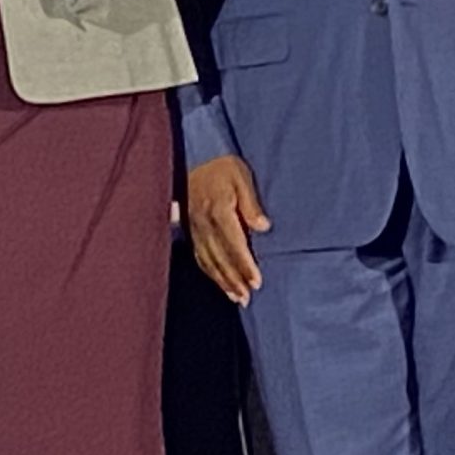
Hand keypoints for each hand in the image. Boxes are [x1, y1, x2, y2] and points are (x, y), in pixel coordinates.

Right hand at [185, 155, 271, 303]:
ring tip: (238, 298)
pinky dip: (210, 272)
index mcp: (218, 209)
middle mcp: (204, 222)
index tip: (257, 281)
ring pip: (208, 260)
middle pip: (220, 257)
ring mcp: (195, 227)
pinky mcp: (190, 229)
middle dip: (234, 279)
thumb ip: (251, 203)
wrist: (193, 156)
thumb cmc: (222, 166)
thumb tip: (263, 227)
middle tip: (248, 297)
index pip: (233, 243)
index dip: (245, 264)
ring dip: (223, 281)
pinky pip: (199, 255)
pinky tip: (220, 283)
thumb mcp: (241, 176)